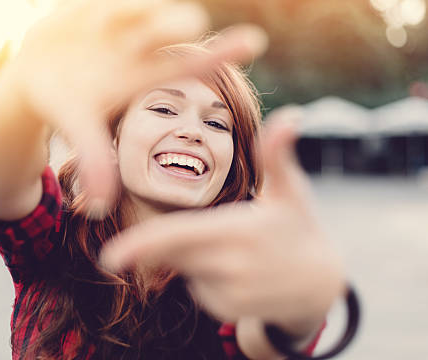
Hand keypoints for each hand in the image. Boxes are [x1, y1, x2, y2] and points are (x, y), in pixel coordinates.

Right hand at [4, 0, 266, 212]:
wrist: (35, 74)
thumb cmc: (65, 106)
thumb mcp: (77, 130)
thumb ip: (93, 160)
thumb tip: (102, 208)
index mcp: (148, 75)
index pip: (194, 63)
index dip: (224, 53)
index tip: (257, 41)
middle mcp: (146, 44)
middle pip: (180, 23)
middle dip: (174, 24)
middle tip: (151, 33)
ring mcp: (128, 16)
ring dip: (136, 5)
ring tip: (104, 24)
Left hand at [99, 107, 344, 331]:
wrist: (317, 284)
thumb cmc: (297, 226)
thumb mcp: (292, 189)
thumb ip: (278, 154)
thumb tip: (291, 115)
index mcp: (240, 231)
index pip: (180, 238)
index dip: (142, 246)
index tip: (110, 255)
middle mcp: (233, 268)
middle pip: (173, 253)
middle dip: (156, 244)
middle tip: (147, 238)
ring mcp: (230, 295)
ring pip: (182, 268)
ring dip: (190, 255)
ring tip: (229, 247)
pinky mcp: (226, 311)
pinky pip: (195, 287)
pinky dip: (201, 275)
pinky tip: (231, 268)